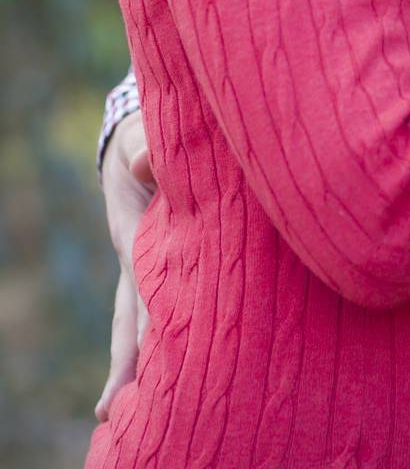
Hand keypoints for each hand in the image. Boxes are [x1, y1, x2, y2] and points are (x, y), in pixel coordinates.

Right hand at [95, 111, 155, 422]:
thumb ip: (148, 146)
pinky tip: (158, 375)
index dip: (149, 312)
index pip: (143, 280)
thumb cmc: (150, 139)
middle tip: (109, 410)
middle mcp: (136, 259)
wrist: (140, 140)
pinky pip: (156, 308)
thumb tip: (143, 159)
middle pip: (130, 316)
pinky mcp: (159, 267)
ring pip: (136, 321)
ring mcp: (145, 268)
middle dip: (125, 359)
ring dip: (132, 362)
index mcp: (134, 232)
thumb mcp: (147, 136)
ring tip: (115, 414)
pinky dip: (153, 340)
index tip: (149, 346)